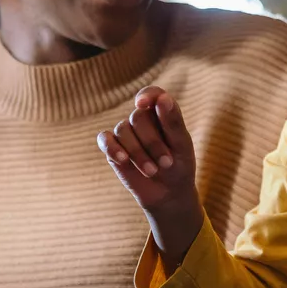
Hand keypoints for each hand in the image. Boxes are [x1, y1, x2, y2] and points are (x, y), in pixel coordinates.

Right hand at [97, 86, 202, 263]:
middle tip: (166, 163)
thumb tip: (163, 99)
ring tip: (152, 171)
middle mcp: (142, 118)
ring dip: (138, 153)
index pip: (153, 94)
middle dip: (152, 142)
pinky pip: (105, 139)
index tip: (142, 104)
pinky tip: (123, 160)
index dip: (147, 96)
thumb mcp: (182, 146)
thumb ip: (173, 122)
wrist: (168, 193)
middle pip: (138, 117)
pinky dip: (112, 148)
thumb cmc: (179, 166)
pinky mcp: (112, 147)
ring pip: (123, 130)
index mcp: (162, 112)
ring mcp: (126, 132)